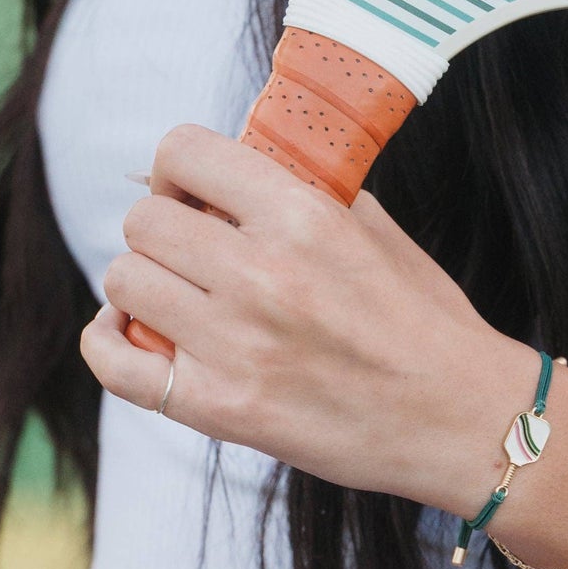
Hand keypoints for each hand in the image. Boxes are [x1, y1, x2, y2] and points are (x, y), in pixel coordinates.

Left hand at [80, 122, 538, 515]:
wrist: (459, 416)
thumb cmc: (422, 316)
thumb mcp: (374, 227)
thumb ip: (302, 190)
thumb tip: (225, 168)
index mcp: (303, 215)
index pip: (184, 152)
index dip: (177, 165)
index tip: (192, 185)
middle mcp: (261, 273)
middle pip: (145, 220)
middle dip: (161, 223)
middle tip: (189, 243)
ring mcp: (236, 346)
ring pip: (124, 281)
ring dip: (142, 280)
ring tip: (176, 291)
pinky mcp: (221, 410)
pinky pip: (116, 363)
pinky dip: (108, 341)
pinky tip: (128, 332)